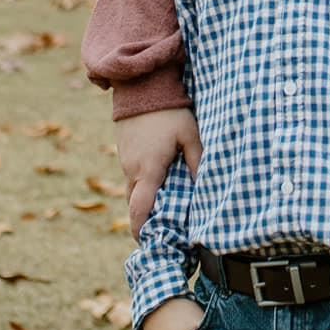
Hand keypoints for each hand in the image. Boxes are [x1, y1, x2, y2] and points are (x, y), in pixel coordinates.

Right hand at [118, 109, 202, 236]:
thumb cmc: (169, 111)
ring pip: (134, 189)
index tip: (148, 242)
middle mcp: (132, 169)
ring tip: (164, 207)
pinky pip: (133, 175)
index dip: (141, 229)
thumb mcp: (189, 135)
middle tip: (163, 229)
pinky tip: (160, 181)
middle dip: (145, 218)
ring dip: (145, 199)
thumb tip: (205, 186)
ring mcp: (125, 160)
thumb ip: (197, 160)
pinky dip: (143, 184)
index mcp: (148, 169)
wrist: (141, 87)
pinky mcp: (125, 152)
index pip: (140, 209)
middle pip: (135, 203)